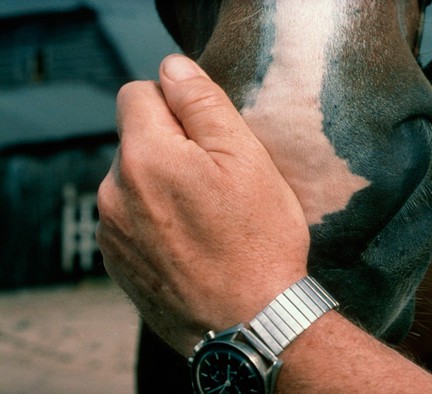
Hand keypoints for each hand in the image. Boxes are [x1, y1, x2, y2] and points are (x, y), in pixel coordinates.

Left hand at [96, 54, 308, 354]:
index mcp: (144, 157)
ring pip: (132, 180)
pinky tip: (189, 242)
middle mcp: (113, 192)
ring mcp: (111, 232)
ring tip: (204, 217)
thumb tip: (172, 67)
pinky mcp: (117, 262)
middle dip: (169, 146)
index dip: (176, 103)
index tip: (206, 134)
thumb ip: (202, 103)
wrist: (249, 324)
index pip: (138, 93)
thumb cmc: (257, 240)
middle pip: (135, 139)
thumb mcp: (246, 159)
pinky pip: (129, 219)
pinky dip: (153, 220)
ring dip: (160, 184)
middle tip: (215, 181)